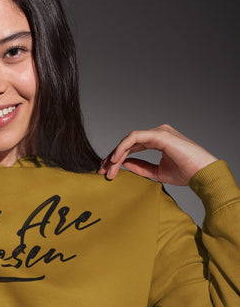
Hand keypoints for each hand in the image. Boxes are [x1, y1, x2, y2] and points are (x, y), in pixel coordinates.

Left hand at [98, 124, 217, 184]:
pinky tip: (116, 160)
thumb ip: (141, 167)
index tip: (108, 172)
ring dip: (116, 154)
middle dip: (113, 157)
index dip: (118, 159)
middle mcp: (158, 133)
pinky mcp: (160, 134)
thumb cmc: (186, 173)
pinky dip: (123, 148)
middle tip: (102, 171)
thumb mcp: (157, 172)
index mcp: (158, 140)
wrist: (203, 174)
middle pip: (128, 143)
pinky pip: (135, 138)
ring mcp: (159, 132)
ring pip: (129, 140)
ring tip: (108, 168)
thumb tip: (124, 164)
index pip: (132, 147)